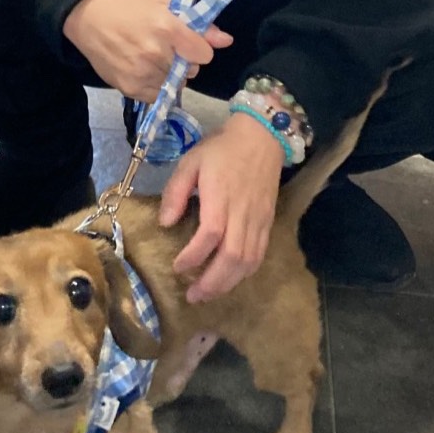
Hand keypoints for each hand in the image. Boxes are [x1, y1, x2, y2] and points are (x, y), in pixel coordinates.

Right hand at [62, 0, 232, 101]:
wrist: (92, 20)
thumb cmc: (133, 10)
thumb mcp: (166, 7)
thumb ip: (199, 24)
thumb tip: (227, 40)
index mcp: (168, 28)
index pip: (204, 55)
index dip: (199, 49)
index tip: (189, 44)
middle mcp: (156, 53)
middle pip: (190, 72)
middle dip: (184, 62)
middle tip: (166, 49)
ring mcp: (142, 73)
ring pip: (175, 85)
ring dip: (170, 76)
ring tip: (152, 59)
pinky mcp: (131, 88)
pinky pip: (158, 96)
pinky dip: (155, 86)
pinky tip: (143, 70)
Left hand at [159, 112, 283, 303]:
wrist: (262, 136)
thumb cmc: (222, 149)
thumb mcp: (191, 161)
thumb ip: (176, 192)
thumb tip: (165, 223)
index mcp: (221, 197)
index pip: (210, 235)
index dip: (193, 256)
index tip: (177, 267)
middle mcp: (243, 213)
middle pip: (232, 257)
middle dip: (212, 281)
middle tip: (192, 296)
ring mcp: (259, 220)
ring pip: (247, 261)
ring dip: (228, 282)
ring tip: (208, 294)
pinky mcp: (268, 222)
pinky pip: (259, 255)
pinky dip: (244, 272)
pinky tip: (230, 279)